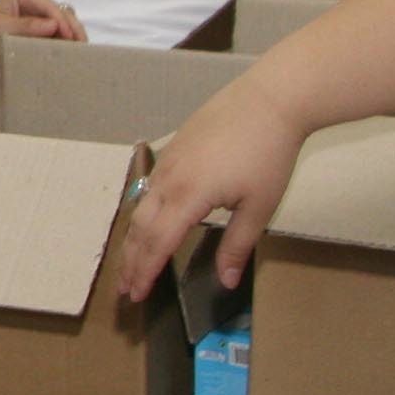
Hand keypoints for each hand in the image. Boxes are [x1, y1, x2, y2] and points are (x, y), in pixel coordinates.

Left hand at [0, 0, 84, 53]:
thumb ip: (26, 26)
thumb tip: (53, 25)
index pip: (52, 8)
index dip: (64, 23)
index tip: (71, 39)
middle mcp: (35, 1)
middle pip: (63, 13)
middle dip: (74, 29)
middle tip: (83, 47)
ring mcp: (38, 15)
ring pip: (64, 23)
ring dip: (72, 36)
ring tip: (80, 52)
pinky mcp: (38, 29)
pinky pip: (57, 34)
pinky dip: (64, 42)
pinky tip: (70, 53)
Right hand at [111, 81, 312, 300]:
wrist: (270, 98)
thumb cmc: (269, 152)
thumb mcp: (259, 207)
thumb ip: (237, 246)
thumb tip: (225, 281)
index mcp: (188, 197)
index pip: (157, 245)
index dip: (145, 273)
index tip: (135, 296)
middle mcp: (169, 180)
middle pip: (140, 229)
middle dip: (131, 262)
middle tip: (123, 290)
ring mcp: (169, 161)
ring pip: (141, 206)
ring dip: (134, 238)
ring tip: (130, 261)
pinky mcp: (175, 147)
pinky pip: (149, 186)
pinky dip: (143, 212)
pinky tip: (148, 220)